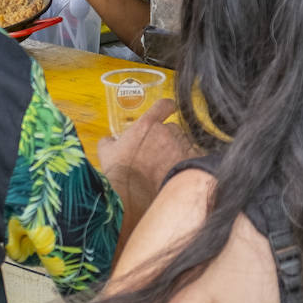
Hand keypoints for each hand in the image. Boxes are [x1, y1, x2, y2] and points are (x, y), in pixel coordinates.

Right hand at [98, 98, 196, 224]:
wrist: (133, 197)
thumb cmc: (119, 174)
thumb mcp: (106, 152)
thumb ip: (109, 141)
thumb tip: (110, 140)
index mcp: (147, 124)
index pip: (164, 105)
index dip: (167, 107)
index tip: (168, 111)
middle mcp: (166, 132)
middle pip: (174, 128)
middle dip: (168, 138)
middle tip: (160, 153)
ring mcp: (180, 148)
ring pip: (185, 144)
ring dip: (179, 152)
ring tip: (169, 167)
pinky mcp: (190, 164)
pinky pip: (196, 159)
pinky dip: (190, 165)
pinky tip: (180, 174)